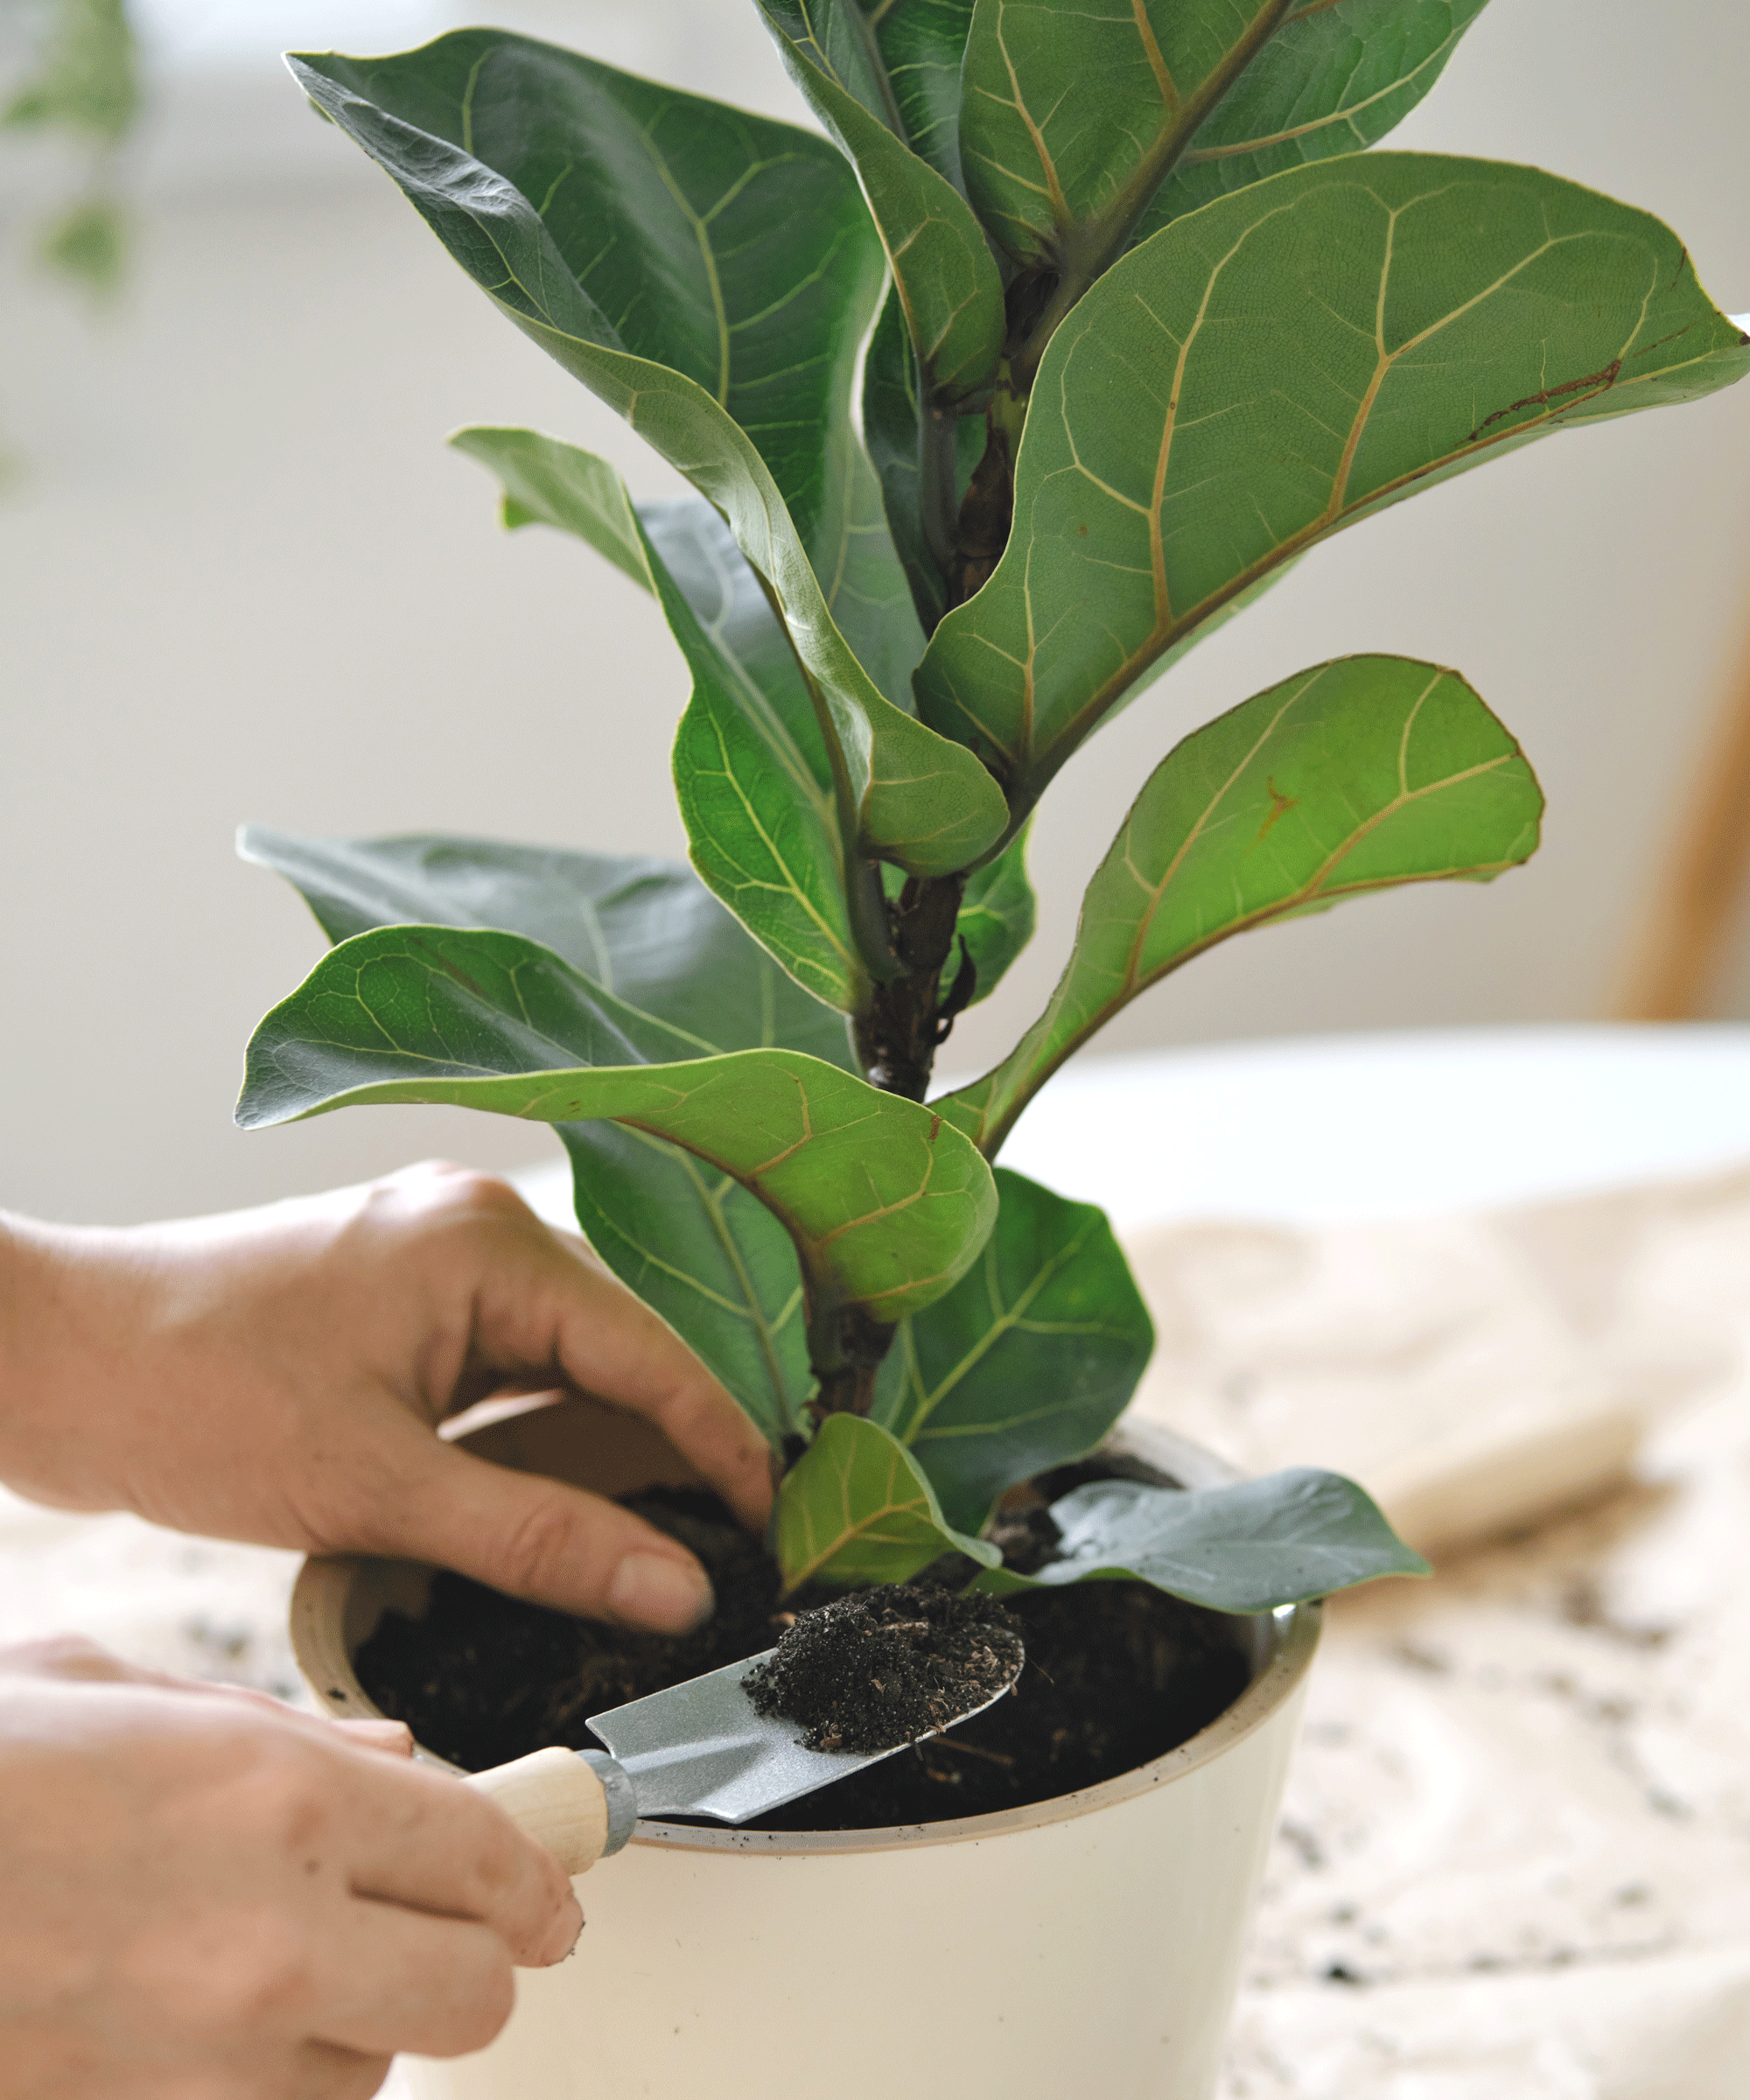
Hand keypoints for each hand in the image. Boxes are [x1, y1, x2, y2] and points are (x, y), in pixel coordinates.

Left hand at [0, 1163, 771, 1629]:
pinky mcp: (402, 1290)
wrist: (51, 1361)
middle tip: (716, 1552)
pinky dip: (531, 1428)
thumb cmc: (191, 1397)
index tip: (770, 1530)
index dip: (719, 1448)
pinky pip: (505, 1359)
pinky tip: (548, 1495)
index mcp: (489, 1241)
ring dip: (596, 1443)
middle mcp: (477, 1224)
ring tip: (650, 1538)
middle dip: (665, 1451)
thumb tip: (671, 1590)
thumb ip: (539, 1539)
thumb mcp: (378, 1487)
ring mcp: (437, 1251)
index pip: (650, 1353)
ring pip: (561, 1358)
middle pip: (615, 1349)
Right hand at [0, 1638, 580, 2099]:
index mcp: (271, 1793)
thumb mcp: (115, 1688)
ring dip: (369, 2023)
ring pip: (380, 2072)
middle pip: (478, 1990)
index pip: (486, 1850)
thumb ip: (278, 1730)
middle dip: (484, 1958)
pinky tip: (228, 2031)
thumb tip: (394, 1763)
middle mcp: (264, 1932)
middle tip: (460, 1930)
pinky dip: (282, 2083)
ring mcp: (202, 2058)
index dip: (539, 1870)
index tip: (550, 1881)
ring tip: (301, 1967)